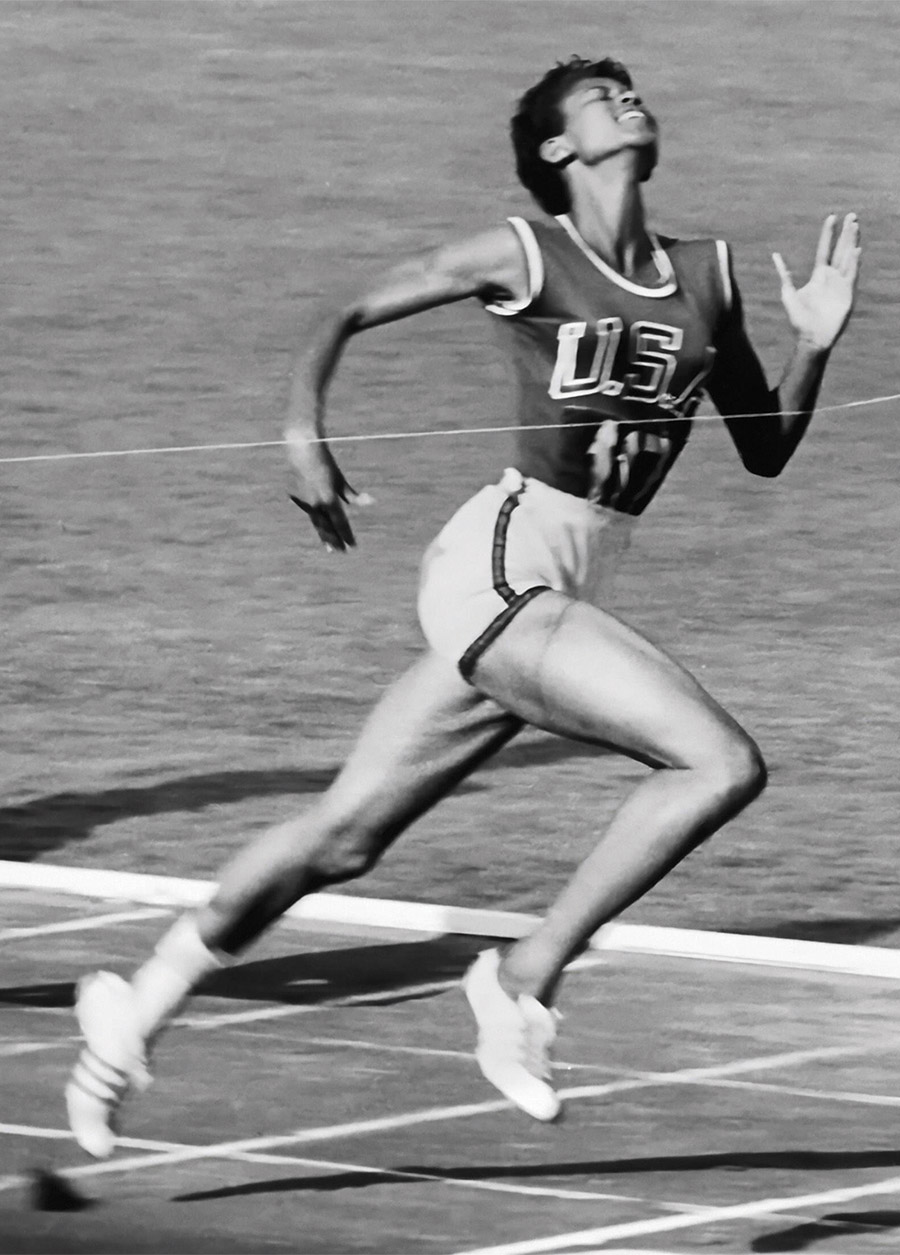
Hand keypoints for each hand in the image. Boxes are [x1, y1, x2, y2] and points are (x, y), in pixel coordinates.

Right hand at [286, 429, 367, 551]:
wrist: (302, 451)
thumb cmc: (325, 463)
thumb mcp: (340, 479)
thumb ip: (352, 494)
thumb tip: (371, 501)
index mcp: (328, 498)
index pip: (340, 521)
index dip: (346, 534)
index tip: (353, 545)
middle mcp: (316, 502)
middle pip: (326, 527)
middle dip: (334, 540)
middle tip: (342, 552)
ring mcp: (305, 501)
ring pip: (316, 523)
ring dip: (324, 536)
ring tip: (331, 548)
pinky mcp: (299, 498)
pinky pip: (310, 513)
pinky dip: (316, 523)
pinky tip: (321, 531)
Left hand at [772, 213, 860, 351]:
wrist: (810, 337)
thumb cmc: (799, 318)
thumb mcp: (788, 293)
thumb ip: (784, 274)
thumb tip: (775, 255)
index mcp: (819, 274)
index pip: (825, 248)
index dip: (828, 233)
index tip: (832, 217)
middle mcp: (832, 276)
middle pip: (840, 249)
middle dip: (846, 233)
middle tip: (852, 215)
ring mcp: (841, 283)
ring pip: (848, 257)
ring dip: (852, 241)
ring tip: (855, 225)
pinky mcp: (847, 293)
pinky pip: (851, 275)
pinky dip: (854, 263)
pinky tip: (856, 250)